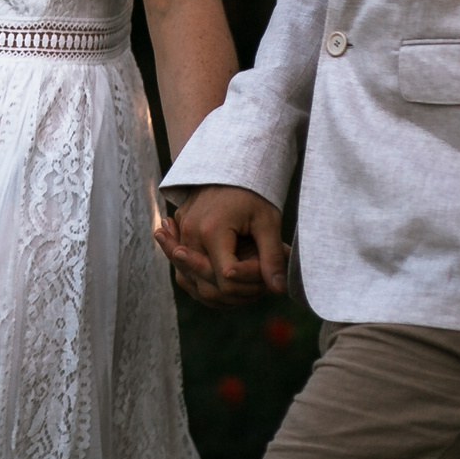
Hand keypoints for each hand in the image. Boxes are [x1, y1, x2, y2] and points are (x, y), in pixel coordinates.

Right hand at [162, 184, 287, 305]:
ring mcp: (182, 236)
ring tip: (246, 288)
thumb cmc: (251, 193)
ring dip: (220, 293)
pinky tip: (222, 286)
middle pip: (208, 286)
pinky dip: (203, 284)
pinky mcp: (180, 235)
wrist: (227, 165)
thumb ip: (272, 256)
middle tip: (262, 285)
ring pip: (193, 284)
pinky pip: (184, 273)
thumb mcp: (267, 222)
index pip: (227, 279)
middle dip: (238, 293)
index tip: (267, 275)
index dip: (250, 285)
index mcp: (212, 230)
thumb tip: (279, 289)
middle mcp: (190, 235)